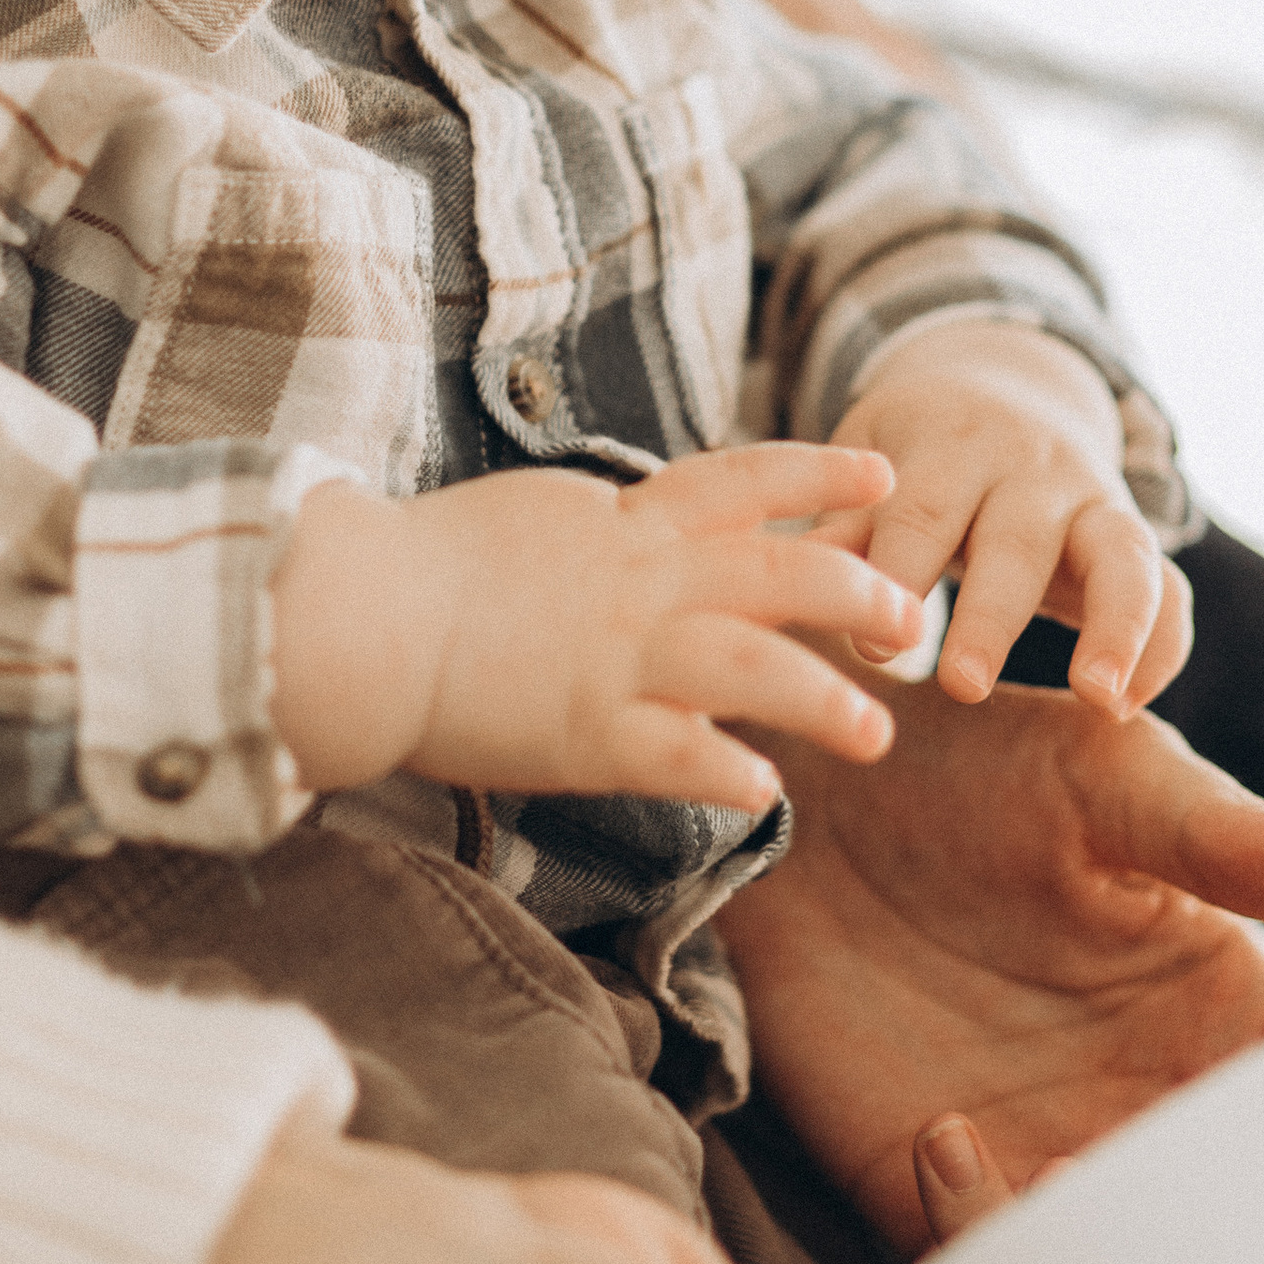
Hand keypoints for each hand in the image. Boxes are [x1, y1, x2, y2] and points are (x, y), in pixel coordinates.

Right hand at [271, 442, 919, 808]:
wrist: (354, 613)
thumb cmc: (420, 567)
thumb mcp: (529, 516)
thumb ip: (598, 526)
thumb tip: (630, 521)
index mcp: (622, 522)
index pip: (744, 481)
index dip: (822, 472)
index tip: (884, 473)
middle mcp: (637, 580)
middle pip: (779, 571)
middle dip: (857, 591)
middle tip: (909, 617)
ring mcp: (617, 655)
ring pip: (754, 667)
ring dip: (825, 699)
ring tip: (875, 733)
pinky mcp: (585, 730)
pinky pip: (681, 754)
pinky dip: (730, 771)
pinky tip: (765, 791)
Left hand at [723, 669, 1263, 1253]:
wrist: (802, 787)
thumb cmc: (974, 761)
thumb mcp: (1109, 782)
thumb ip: (1230, 841)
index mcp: (1222, 1018)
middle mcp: (1143, 1103)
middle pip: (1232, 1228)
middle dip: (1228, 1248)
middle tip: (1187, 1206)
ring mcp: (1034, 1149)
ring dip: (1104, 1257)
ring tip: (1069, 1173)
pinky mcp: (919, 1179)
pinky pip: (974, 1260)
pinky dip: (975, 1232)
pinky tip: (945, 1136)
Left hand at [830, 318, 1190, 713]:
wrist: (1003, 388)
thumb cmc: (910, 457)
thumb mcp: (870, 468)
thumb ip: (845, 525)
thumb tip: (795, 576)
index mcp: (952, 446)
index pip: (921, 512)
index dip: (896, 576)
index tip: (872, 653)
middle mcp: (1033, 469)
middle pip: (1017, 539)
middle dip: (991, 615)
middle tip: (961, 685)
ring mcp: (1095, 501)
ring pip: (1121, 556)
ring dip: (1114, 627)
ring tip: (1098, 698)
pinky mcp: (1133, 539)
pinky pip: (1169, 590)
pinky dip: (1159, 647)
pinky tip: (1127, 710)